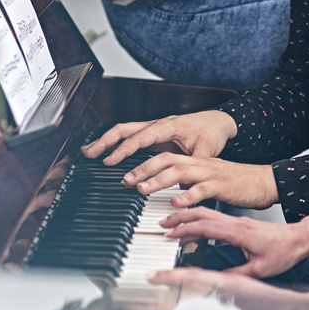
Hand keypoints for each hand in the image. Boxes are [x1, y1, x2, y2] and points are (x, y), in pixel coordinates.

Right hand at [83, 109, 235, 166]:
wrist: (218, 121)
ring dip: (106, 140)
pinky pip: (130, 136)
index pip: (141, 137)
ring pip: (124, 130)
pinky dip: (116, 142)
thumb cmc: (211, 133)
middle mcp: (158, 124)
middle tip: (90, 154)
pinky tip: (105, 151)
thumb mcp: (206, 151)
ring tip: (89, 151)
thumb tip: (181, 188)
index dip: (124, 149)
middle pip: (125, 129)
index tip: (110, 160)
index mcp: (169, 125)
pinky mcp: (153, 135)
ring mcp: (154, 128)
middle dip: (106, 141)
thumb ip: (193, 167)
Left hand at [123, 155, 278, 208]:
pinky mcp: (222, 185)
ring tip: (142, 189)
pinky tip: (175, 203)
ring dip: (159, 180)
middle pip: (167, 159)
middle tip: (126, 180)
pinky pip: (202, 189)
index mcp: (196, 162)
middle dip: (144, 169)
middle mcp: (200, 164)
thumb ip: (190, 188)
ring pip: (180, 171)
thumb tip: (172, 201)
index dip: (145, 165)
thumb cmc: (237, 183)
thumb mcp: (209, 183)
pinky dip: (187, 196)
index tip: (127, 175)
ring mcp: (210, 173)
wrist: (265, 180)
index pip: (165, 157)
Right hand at [161, 207, 308, 276]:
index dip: (184, 230)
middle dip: (180, 217)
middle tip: (164, 224)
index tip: (170, 235)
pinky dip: (200, 219)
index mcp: (237, 232)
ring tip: (174, 224)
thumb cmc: (283, 251)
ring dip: (189, 216)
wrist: (299, 238)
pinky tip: (196, 228)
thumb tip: (217, 282)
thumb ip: (236, 275)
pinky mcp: (241, 223)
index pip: (204, 227)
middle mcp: (235, 223)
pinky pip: (215, 217)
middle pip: (201, 213)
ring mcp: (237, 221)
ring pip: (207, 212)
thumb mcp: (259, 269)